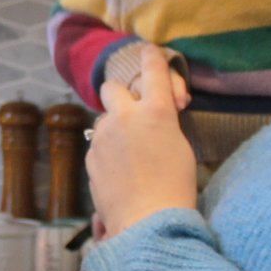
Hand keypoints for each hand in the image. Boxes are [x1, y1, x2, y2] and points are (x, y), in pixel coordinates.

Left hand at [88, 45, 198, 236]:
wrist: (148, 221)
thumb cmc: (176, 187)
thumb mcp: (180, 146)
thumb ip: (162, 124)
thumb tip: (151, 117)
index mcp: (157, 111)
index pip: (153, 71)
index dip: (152, 58)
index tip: (147, 50)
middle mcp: (126, 116)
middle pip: (112, 88)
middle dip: (120, 96)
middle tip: (132, 113)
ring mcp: (104, 136)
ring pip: (104, 120)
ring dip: (114, 129)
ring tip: (130, 155)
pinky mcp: (91, 156)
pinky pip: (97, 145)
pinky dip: (106, 152)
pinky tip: (120, 172)